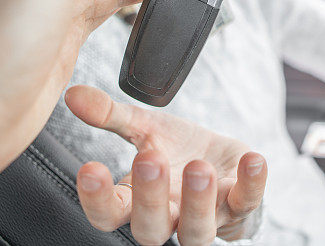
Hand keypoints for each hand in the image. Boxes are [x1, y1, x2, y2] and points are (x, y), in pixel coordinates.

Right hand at [65, 85, 266, 244]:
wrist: (222, 160)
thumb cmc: (177, 150)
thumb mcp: (144, 127)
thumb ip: (110, 114)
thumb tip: (73, 93)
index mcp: (136, 202)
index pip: (108, 213)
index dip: (97, 198)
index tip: (90, 169)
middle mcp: (169, 218)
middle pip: (151, 229)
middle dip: (150, 198)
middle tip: (149, 159)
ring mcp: (207, 217)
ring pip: (197, 231)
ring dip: (198, 202)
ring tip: (198, 167)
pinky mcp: (240, 205)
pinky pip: (247, 201)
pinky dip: (251, 182)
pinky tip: (251, 159)